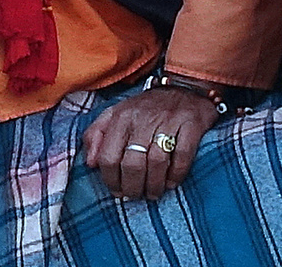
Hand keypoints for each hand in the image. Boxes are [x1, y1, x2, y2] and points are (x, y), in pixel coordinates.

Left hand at [82, 87, 219, 200]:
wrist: (185, 87)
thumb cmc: (146, 108)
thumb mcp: (115, 114)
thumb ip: (96, 135)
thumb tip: (90, 163)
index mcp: (121, 117)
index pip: (108, 157)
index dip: (111, 180)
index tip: (117, 191)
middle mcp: (143, 118)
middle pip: (132, 164)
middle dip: (133, 187)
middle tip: (136, 195)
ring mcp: (168, 120)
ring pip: (156, 162)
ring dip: (154, 185)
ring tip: (153, 193)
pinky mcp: (191, 124)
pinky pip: (182, 155)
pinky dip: (176, 173)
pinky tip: (172, 182)